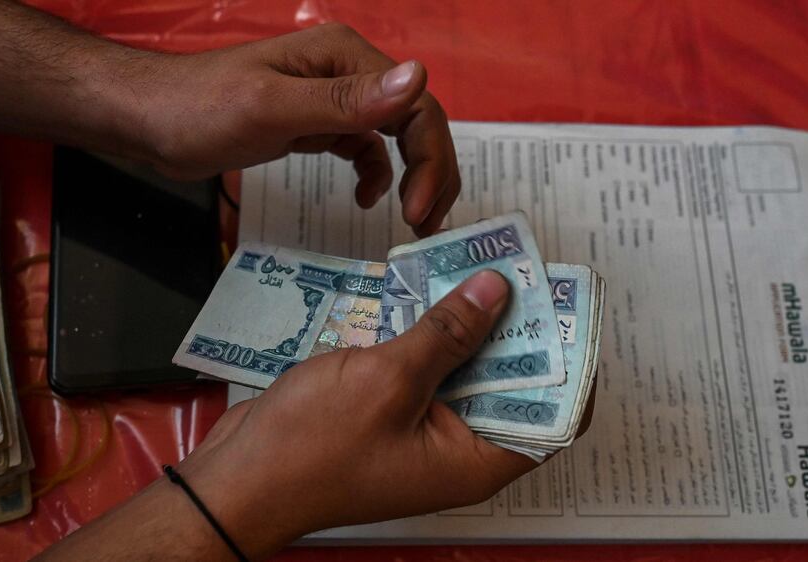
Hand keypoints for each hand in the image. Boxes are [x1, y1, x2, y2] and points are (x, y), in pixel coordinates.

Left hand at [125, 23, 458, 235]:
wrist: (149, 120)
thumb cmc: (200, 110)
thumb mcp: (273, 109)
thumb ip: (346, 101)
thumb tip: (419, 80)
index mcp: (345, 57)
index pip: (416, 106)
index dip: (429, 160)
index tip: (417, 213)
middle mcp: (348, 72)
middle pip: (415, 121)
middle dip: (431, 172)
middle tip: (426, 225)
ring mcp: (333, 98)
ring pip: (396, 137)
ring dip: (413, 177)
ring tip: (414, 220)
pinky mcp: (316, 124)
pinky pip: (364, 148)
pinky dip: (375, 174)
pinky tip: (364, 199)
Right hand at [179, 270, 536, 559]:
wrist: (238, 477)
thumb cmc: (311, 448)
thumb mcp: (388, 381)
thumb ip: (447, 334)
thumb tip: (497, 292)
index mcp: (475, 460)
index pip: (553, 418)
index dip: (569, 366)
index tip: (564, 311)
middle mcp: (457, 449)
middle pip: (508, 385)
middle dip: (513, 331)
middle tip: (516, 274)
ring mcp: (421, 432)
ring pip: (463, 371)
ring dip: (466, 326)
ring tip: (473, 270)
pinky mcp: (390, 414)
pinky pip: (424, 370)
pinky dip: (426, 335)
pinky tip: (423, 293)